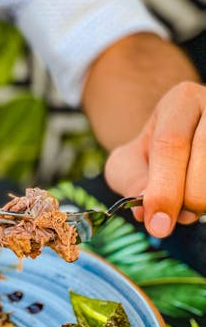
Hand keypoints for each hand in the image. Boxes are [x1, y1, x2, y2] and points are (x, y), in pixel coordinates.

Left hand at [104, 81, 204, 237]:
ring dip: (201, 205)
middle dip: (185, 201)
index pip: (171, 144)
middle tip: (173, 212)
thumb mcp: (127, 162)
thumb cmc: (150, 154)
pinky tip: (201, 196)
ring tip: (187, 202)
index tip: (157, 225)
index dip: (163, 190)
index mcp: (181, 101)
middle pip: (203, 166)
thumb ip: (132, 182)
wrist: (181, 139)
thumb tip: (146, 212)